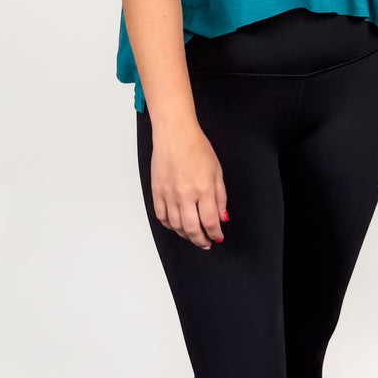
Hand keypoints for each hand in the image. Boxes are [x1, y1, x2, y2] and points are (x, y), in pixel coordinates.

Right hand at [150, 124, 227, 249]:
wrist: (175, 134)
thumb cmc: (196, 147)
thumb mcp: (217, 171)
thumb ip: (220, 197)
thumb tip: (221, 217)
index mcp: (203, 189)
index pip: (210, 222)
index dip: (215, 234)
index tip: (217, 236)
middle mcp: (185, 194)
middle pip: (192, 229)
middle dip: (200, 240)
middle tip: (205, 243)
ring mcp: (168, 194)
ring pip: (176, 226)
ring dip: (185, 235)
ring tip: (192, 236)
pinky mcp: (156, 191)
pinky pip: (161, 216)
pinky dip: (169, 225)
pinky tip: (176, 225)